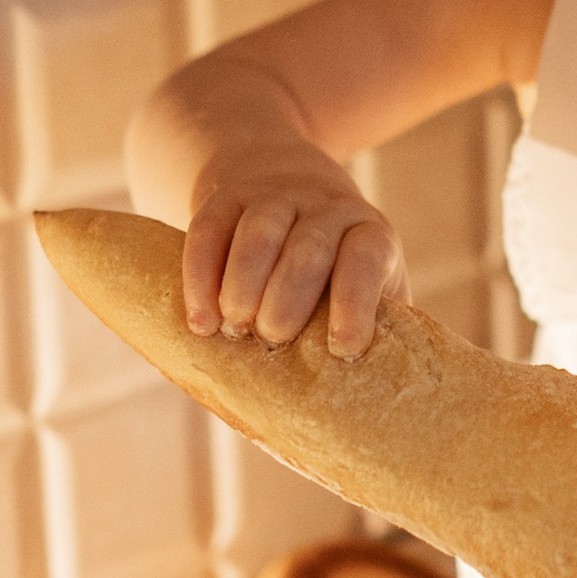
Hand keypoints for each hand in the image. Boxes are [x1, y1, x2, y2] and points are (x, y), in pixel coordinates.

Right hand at [183, 144, 405, 358]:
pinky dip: (199, 277)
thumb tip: (374, 402)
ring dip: (244, 285)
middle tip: (273, 338)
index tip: (341, 348)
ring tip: (233, 327)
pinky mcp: (227, 197)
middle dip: (289, 298)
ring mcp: (275, 196)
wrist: (285, 174)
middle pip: (309, 248)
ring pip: (259, 233)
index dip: (356, 302)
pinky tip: (200, 321)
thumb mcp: (369, 281)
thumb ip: (377, 328)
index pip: (367, 258)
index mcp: (369, 232)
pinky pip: (209, 230)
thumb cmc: (335, 261)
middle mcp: (325, 208)